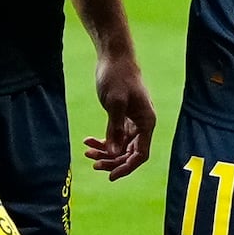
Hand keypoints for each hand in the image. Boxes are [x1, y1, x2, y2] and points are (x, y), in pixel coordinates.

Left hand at [83, 47, 156, 181]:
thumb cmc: (117, 76)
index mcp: (146, 122)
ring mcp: (133, 121)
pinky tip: (88, 141)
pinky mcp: (123, 117)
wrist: (114, 57)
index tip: (110, 176)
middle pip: (130, 153)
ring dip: (105, 152)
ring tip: (87, 152)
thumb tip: (113, 152)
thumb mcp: (115, 102)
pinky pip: (115, 136)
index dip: (127, 167)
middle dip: (112, 160)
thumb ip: (115, 128)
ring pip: (121, 146)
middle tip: (92, 162)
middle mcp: (142, 124)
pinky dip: (103, 141)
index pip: (140, 154)